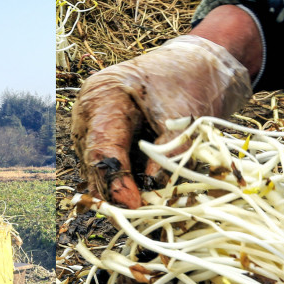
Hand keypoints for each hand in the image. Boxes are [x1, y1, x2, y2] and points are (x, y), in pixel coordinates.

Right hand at [71, 34, 251, 208]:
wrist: (195, 64)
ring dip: (122, 194)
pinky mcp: (103, 141)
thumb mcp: (186, 116)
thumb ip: (170, 152)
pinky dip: (127, 185)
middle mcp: (88, 116)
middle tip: (144, 218)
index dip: (116, 182)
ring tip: (150, 209)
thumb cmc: (191, 82)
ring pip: (99, 174)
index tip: (134, 206)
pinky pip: (109, 171)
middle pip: (94, 167)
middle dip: (117, 196)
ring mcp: (92, 130)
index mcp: (102, 98)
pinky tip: (147, 196)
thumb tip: (154, 191)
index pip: (101, 149)